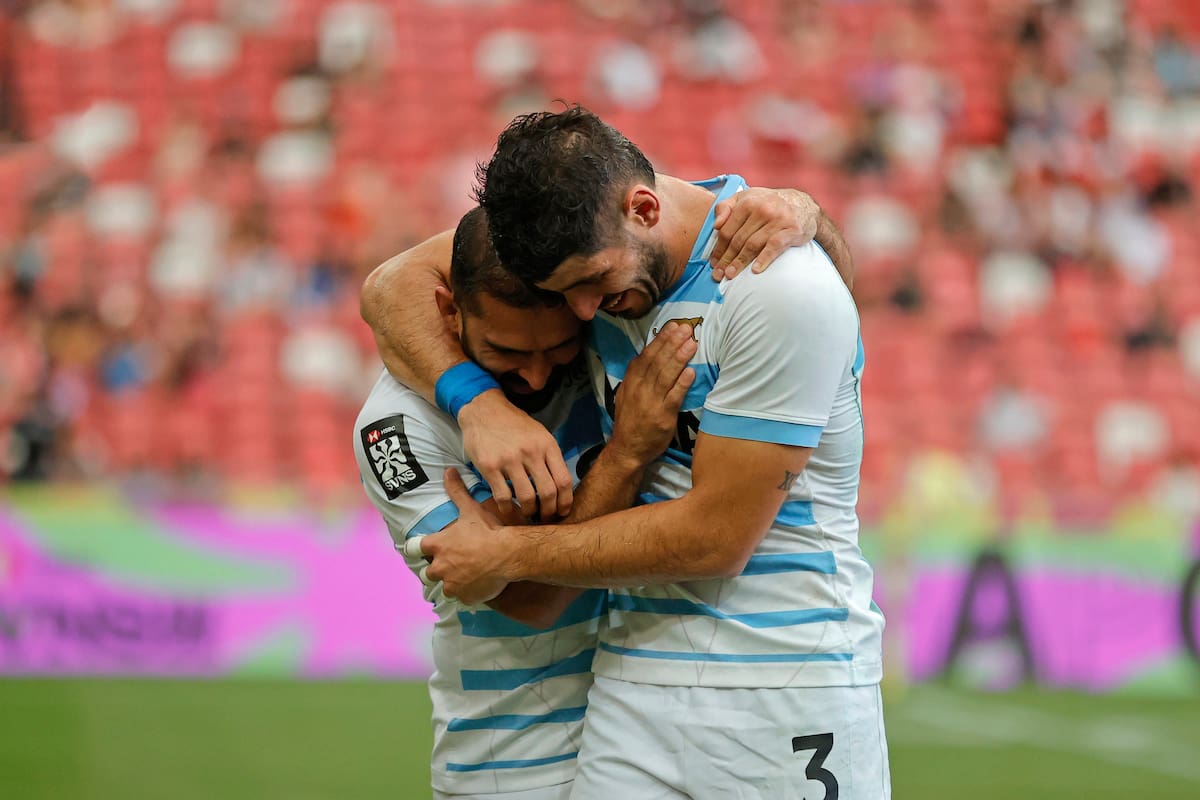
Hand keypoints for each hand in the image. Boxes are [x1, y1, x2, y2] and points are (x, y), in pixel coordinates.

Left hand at [420, 469, 511, 604]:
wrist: (508, 554)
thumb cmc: (488, 531)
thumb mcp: (471, 509)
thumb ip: (457, 491)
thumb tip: (448, 471)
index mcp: (437, 545)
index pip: (412, 548)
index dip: (417, 548)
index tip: (422, 548)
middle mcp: (439, 567)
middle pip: (428, 572)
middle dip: (438, 569)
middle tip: (454, 563)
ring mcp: (450, 584)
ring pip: (443, 588)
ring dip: (452, 583)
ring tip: (467, 576)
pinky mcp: (463, 597)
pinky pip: (461, 599)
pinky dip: (467, 594)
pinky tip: (477, 585)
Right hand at [458, 389, 573, 520]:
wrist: (484, 410)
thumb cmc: (514, 425)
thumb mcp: (539, 434)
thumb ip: (550, 457)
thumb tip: (561, 487)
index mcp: (547, 445)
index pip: (564, 480)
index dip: (566, 501)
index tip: (563, 511)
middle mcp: (531, 452)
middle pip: (548, 492)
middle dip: (549, 511)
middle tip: (545, 517)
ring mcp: (509, 459)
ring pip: (527, 498)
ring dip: (529, 512)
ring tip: (528, 514)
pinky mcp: (490, 466)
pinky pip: (503, 496)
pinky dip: (508, 509)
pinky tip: (509, 509)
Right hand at [609, 323, 695, 465]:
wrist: (627, 449)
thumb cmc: (630, 421)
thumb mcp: (626, 395)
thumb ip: (637, 376)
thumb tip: (650, 354)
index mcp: (631, 382)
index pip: (646, 356)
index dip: (660, 340)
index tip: (672, 327)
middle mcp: (640, 389)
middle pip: (657, 362)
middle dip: (672, 343)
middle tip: (686, 328)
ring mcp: (651, 402)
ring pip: (666, 375)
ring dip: (679, 358)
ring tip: (692, 343)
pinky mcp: (663, 416)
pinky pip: (674, 397)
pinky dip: (682, 383)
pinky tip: (691, 371)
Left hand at [709, 188, 820, 279]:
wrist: (802, 205)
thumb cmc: (767, 204)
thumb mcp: (745, 198)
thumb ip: (725, 207)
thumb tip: (715, 225)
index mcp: (747, 202)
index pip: (727, 230)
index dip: (718, 249)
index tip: (713, 263)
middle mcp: (762, 209)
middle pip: (738, 240)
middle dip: (726, 259)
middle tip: (718, 274)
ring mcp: (777, 220)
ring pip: (753, 245)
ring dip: (740, 262)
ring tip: (730, 275)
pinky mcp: (791, 230)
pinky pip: (774, 247)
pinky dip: (764, 259)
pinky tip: (755, 270)